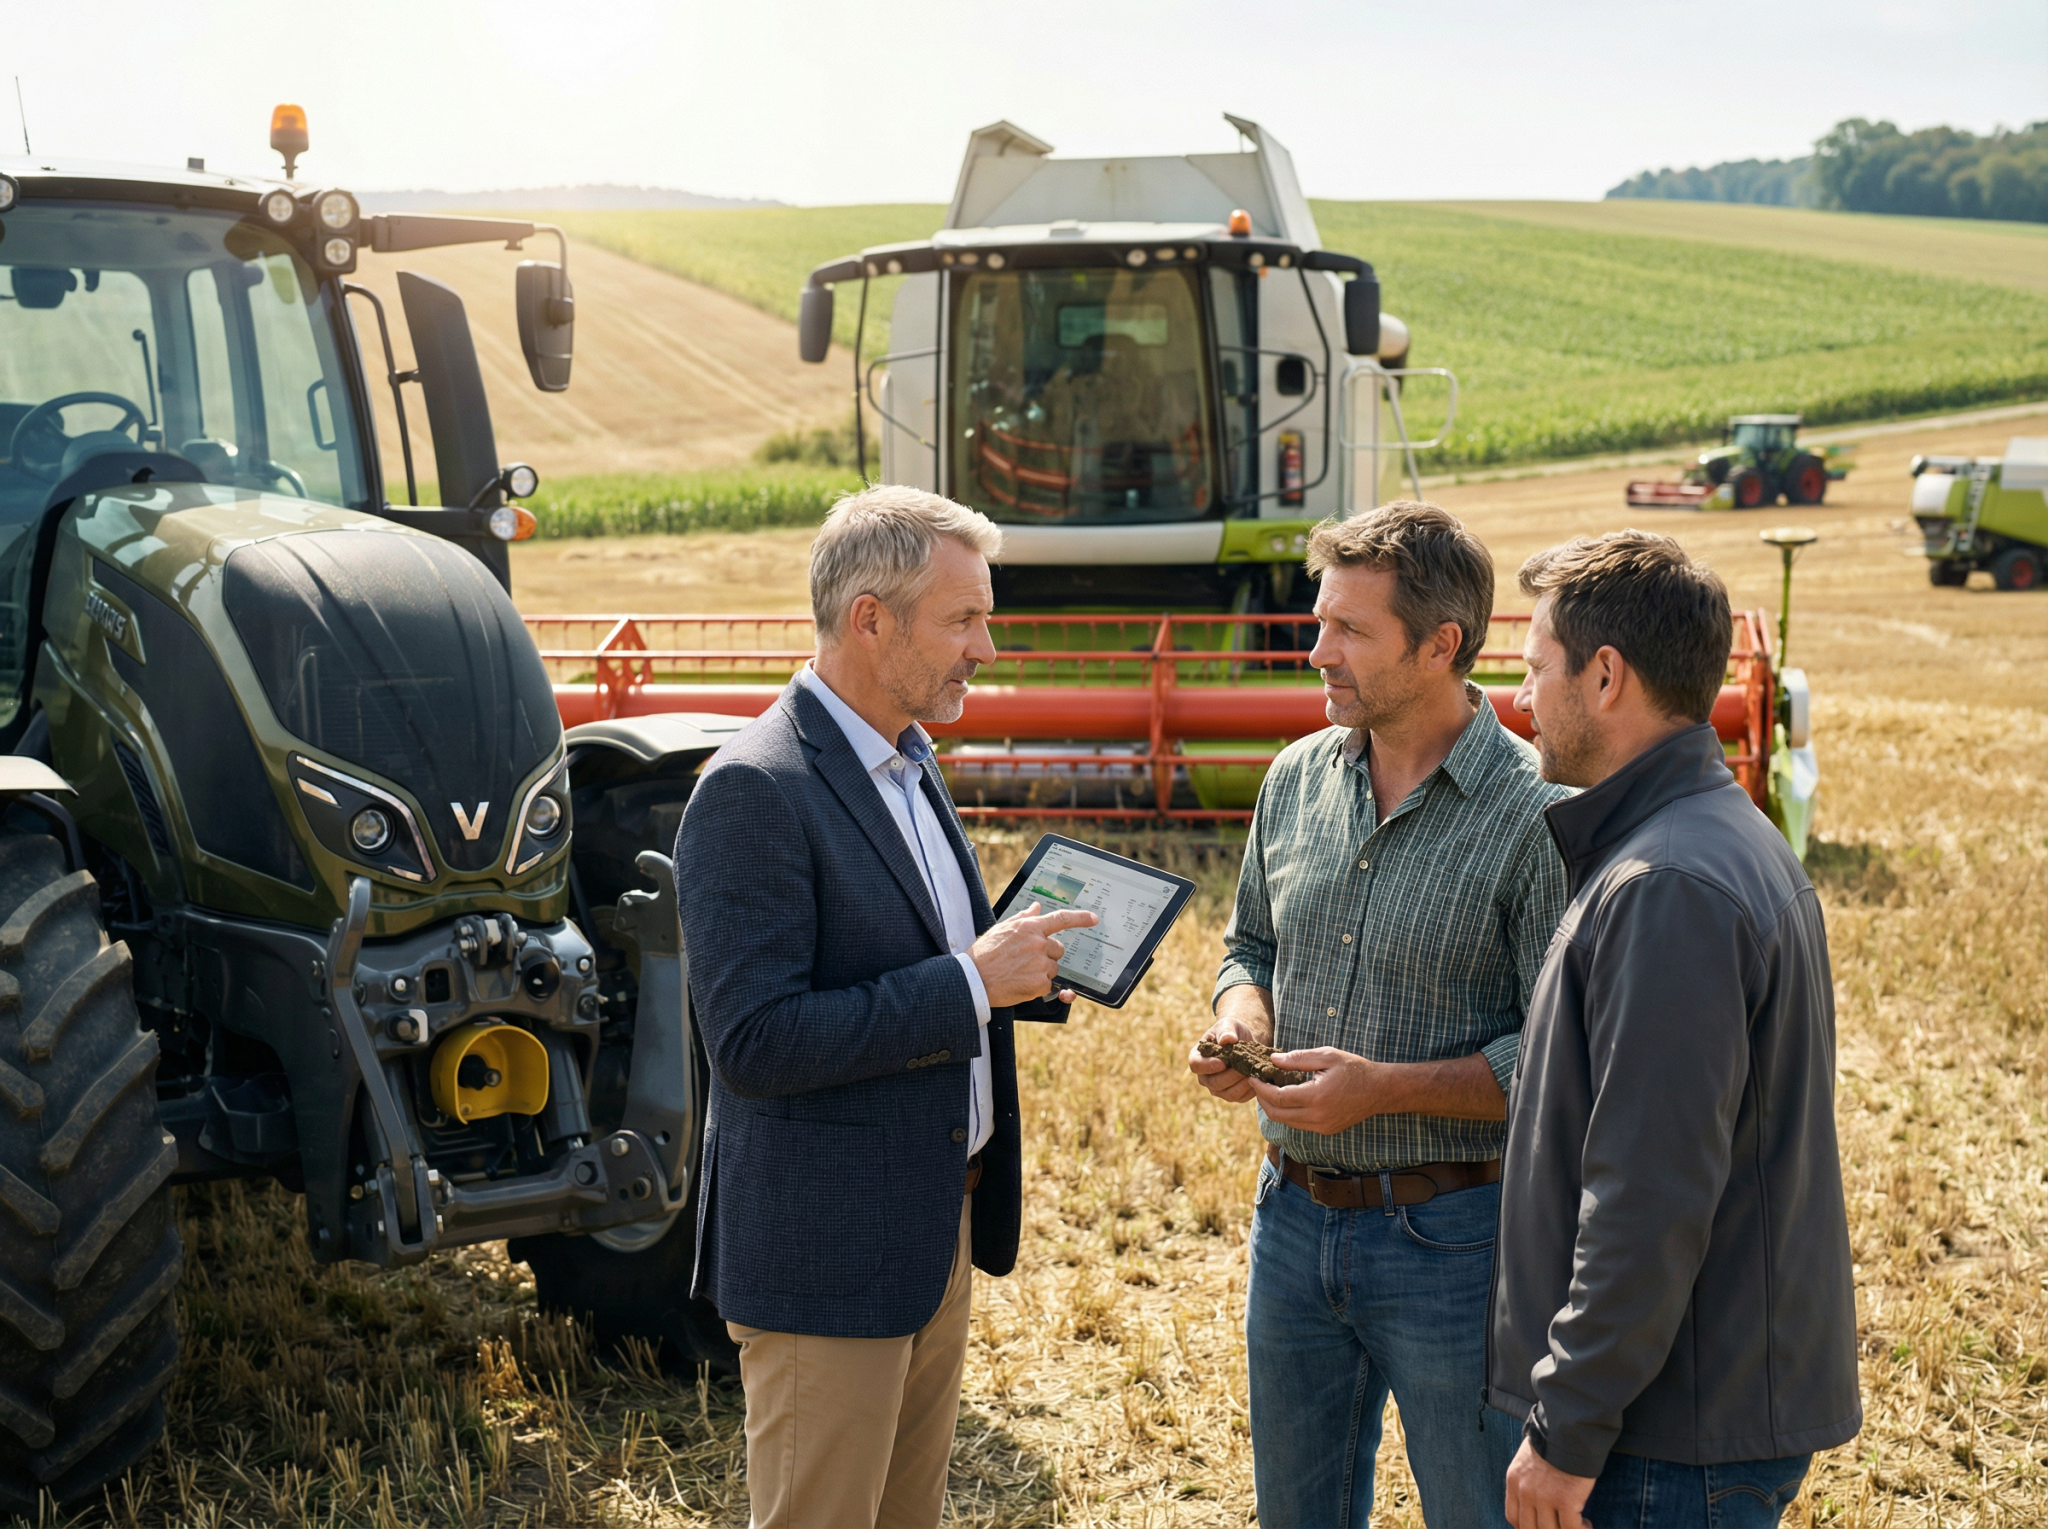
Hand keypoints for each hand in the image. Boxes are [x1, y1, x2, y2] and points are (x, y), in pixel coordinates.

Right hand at [970, 902, 1097, 1008]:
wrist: (973, 979)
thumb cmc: (984, 954)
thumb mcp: (1001, 929)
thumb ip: (1023, 918)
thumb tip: (1036, 907)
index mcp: (1029, 928)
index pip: (1061, 919)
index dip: (1080, 918)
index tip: (1093, 919)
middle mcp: (1038, 944)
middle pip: (1058, 949)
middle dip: (1047, 955)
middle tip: (1026, 960)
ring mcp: (1040, 964)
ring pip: (1053, 968)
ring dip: (1041, 972)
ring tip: (1019, 972)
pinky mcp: (1040, 984)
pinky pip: (1048, 986)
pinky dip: (1036, 987)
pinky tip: (1020, 983)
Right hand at [1188, 1015, 1257, 1103]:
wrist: (1244, 1042)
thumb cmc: (1232, 1031)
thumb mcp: (1228, 1024)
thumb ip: (1226, 1030)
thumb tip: (1226, 1040)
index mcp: (1197, 1057)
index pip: (1196, 1065)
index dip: (1208, 1066)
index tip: (1223, 1062)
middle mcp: (1204, 1077)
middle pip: (1214, 1083)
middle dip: (1231, 1075)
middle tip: (1245, 1066)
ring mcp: (1217, 1088)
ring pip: (1228, 1094)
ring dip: (1242, 1083)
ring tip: (1253, 1071)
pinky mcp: (1232, 1095)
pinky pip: (1241, 1098)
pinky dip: (1251, 1089)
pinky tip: (1257, 1077)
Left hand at [1243, 1047, 1389, 1134]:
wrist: (1379, 1090)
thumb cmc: (1353, 1069)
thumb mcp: (1326, 1056)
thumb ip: (1298, 1059)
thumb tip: (1273, 1061)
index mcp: (1316, 1097)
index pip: (1277, 1097)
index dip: (1261, 1088)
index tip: (1253, 1076)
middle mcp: (1317, 1117)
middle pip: (1277, 1114)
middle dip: (1262, 1100)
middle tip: (1257, 1084)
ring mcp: (1322, 1127)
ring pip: (1286, 1122)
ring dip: (1274, 1107)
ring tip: (1269, 1089)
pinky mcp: (1326, 1130)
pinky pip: (1299, 1124)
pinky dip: (1288, 1113)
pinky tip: (1287, 1098)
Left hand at [1504, 1438, 1594, 1528]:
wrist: (1569, 1429)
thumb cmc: (1555, 1440)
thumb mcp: (1528, 1458)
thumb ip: (1527, 1479)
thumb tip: (1536, 1498)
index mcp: (1514, 1480)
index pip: (1513, 1517)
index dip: (1527, 1528)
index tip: (1540, 1527)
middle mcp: (1525, 1492)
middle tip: (1560, 1527)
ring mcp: (1544, 1498)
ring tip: (1578, 1526)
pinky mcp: (1565, 1501)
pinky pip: (1571, 1528)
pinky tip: (1586, 1524)